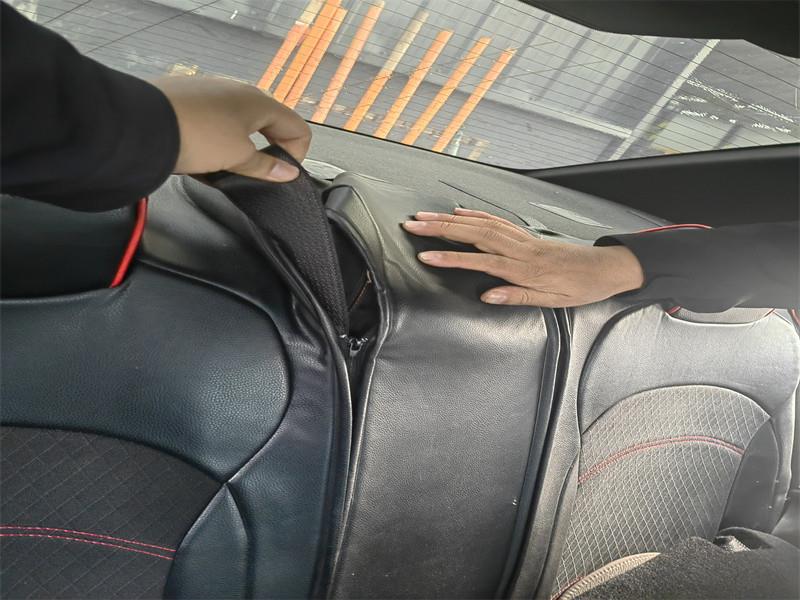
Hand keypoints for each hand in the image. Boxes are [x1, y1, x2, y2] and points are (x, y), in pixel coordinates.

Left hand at [153, 76, 310, 181]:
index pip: (297, 128)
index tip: (280, 173)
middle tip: (254, 173)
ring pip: (239, 124)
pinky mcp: (189, 99)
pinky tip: (201, 156)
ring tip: (223, 167)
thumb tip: (288, 172)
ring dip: (239, 148)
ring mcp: (212, 92)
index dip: (296, 155)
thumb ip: (266, 166)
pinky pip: (214, 122)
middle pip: (269, 124)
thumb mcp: (238, 158)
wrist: (142, 123)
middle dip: (267, 151)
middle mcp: (238, 91)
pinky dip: (216, 141)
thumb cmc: (194, 134)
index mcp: (259, 102)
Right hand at [402, 208, 644, 306]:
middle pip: (473, 234)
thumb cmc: (581, 287)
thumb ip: (518, 296)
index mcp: (525, 268)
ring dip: (449, 219)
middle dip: (440, 229)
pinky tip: (458, 212)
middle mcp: (520, 248)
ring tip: (424, 217)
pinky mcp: (525, 234)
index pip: (480, 261)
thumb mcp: (553, 301)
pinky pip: (495, 220)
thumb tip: (487, 295)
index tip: (426, 257)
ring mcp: (522, 238)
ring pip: (480, 224)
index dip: (451, 259)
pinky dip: (475, 214)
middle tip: (412, 225)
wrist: (606, 267)